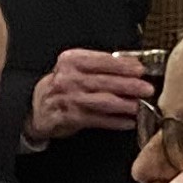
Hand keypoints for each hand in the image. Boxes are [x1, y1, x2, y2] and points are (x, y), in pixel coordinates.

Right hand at [27, 49, 150, 143]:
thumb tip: (130, 66)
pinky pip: (97, 120)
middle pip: (104, 81)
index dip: (123, 65)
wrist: (36, 107)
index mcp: (72, 60)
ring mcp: (69, 99)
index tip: (140, 69)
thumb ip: (98, 65)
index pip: (102, 60)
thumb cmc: (61, 85)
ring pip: (102, 101)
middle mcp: (69, 78)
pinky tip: (128, 122)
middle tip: (146, 88)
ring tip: (139, 106)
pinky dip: (114, 122)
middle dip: (129, 85)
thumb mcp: (74, 67)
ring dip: (124, 104)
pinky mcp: (70, 117)